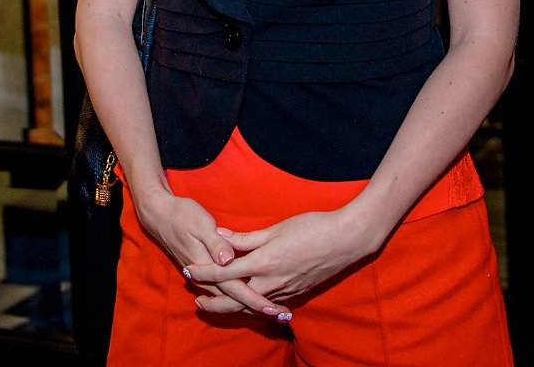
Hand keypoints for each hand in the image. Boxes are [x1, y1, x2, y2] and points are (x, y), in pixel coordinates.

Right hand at [133, 187, 290, 319]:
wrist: (160, 216)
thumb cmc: (183, 216)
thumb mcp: (201, 224)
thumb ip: (215, 243)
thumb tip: (227, 260)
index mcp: (209, 266)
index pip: (236, 289)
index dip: (256, 300)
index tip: (274, 309)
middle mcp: (207, 277)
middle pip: (235, 299)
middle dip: (258, 307)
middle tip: (282, 315)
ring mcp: (204, 276)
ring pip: (229, 298)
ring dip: (249, 304)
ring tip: (271, 309)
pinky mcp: (203, 271)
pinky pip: (223, 290)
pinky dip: (237, 296)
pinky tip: (249, 295)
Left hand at [183, 209, 377, 317]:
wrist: (346, 240)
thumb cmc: (312, 227)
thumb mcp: (276, 228)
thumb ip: (246, 238)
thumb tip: (220, 237)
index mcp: (264, 263)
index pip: (225, 273)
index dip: (204, 273)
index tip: (188, 271)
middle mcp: (272, 283)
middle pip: (234, 300)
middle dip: (213, 303)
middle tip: (196, 302)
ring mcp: (285, 292)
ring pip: (251, 306)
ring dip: (232, 306)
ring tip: (217, 304)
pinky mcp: (296, 294)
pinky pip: (268, 305)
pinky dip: (253, 306)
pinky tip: (248, 303)